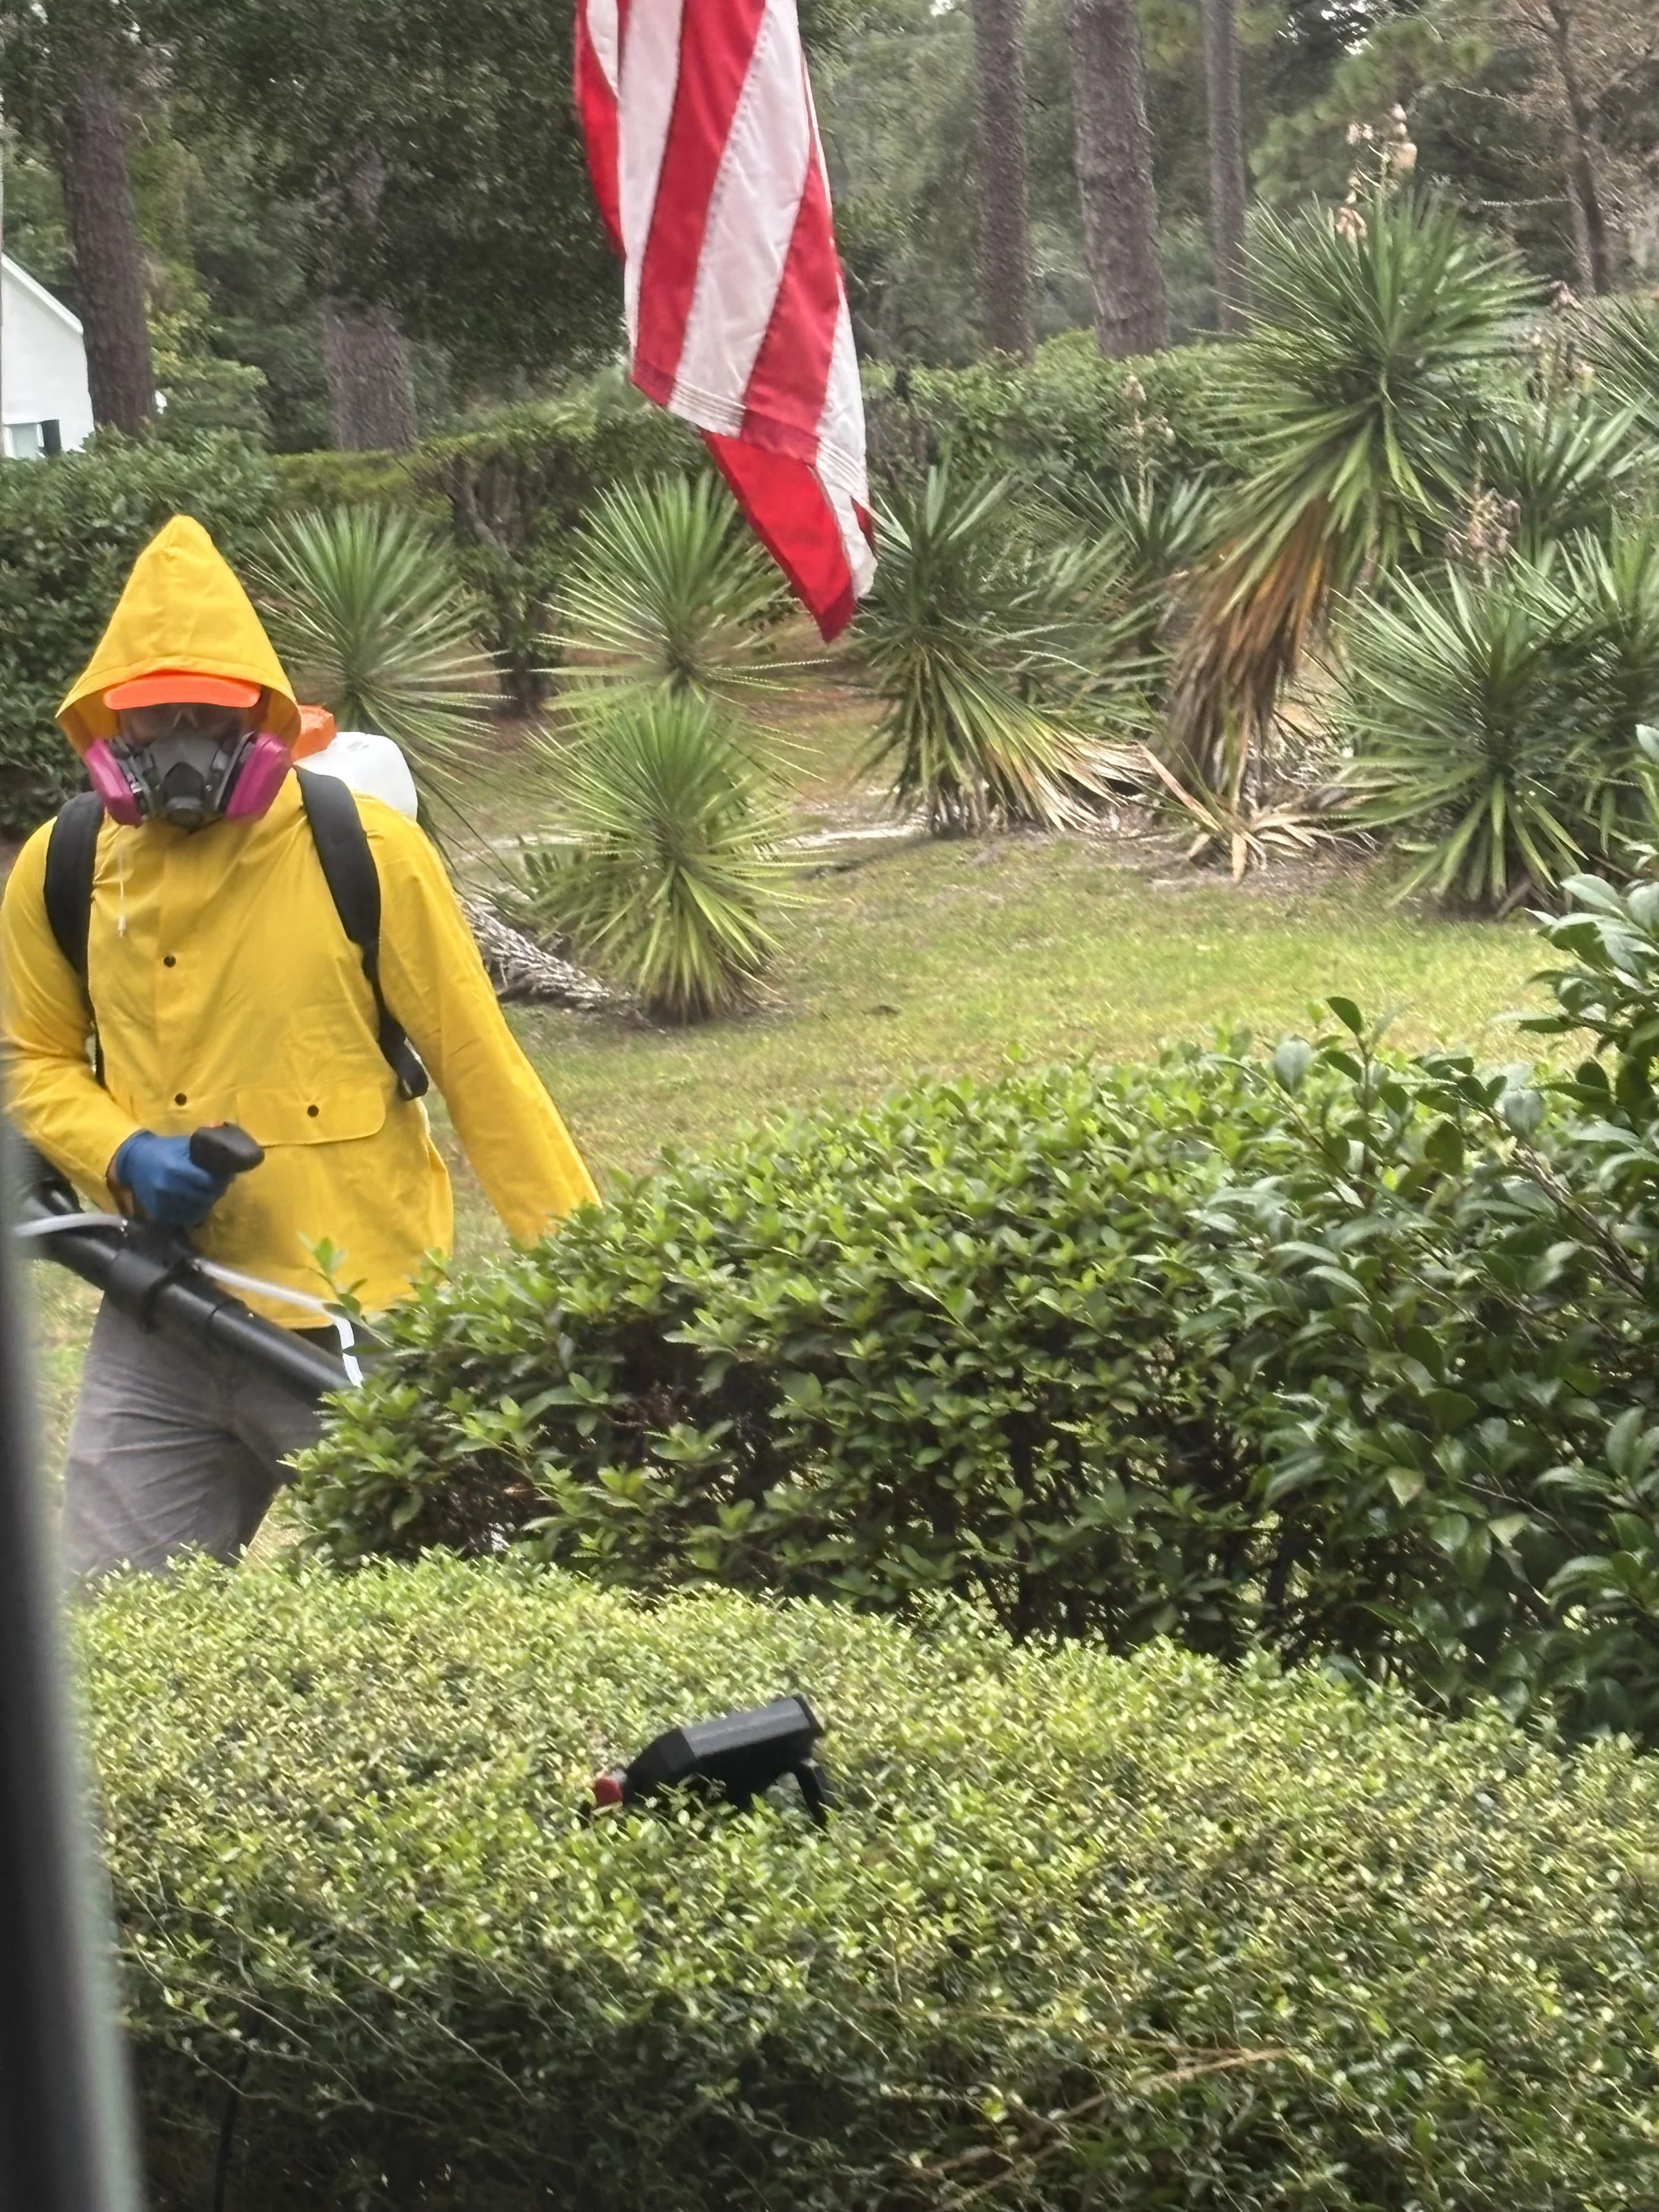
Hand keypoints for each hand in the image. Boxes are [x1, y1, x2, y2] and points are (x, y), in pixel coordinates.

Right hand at [112, 1131, 230, 1226]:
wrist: (134, 1161)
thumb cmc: (165, 1149)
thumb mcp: (185, 1144)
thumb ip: (207, 1152)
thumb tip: (234, 1160)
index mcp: (175, 1168)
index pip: (208, 1182)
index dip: (221, 1181)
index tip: (226, 1177)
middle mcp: (167, 1187)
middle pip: (204, 1198)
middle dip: (216, 1192)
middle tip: (219, 1187)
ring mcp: (161, 1202)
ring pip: (197, 1211)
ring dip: (206, 1204)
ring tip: (208, 1194)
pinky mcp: (158, 1213)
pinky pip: (184, 1219)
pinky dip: (194, 1213)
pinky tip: (196, 1203)